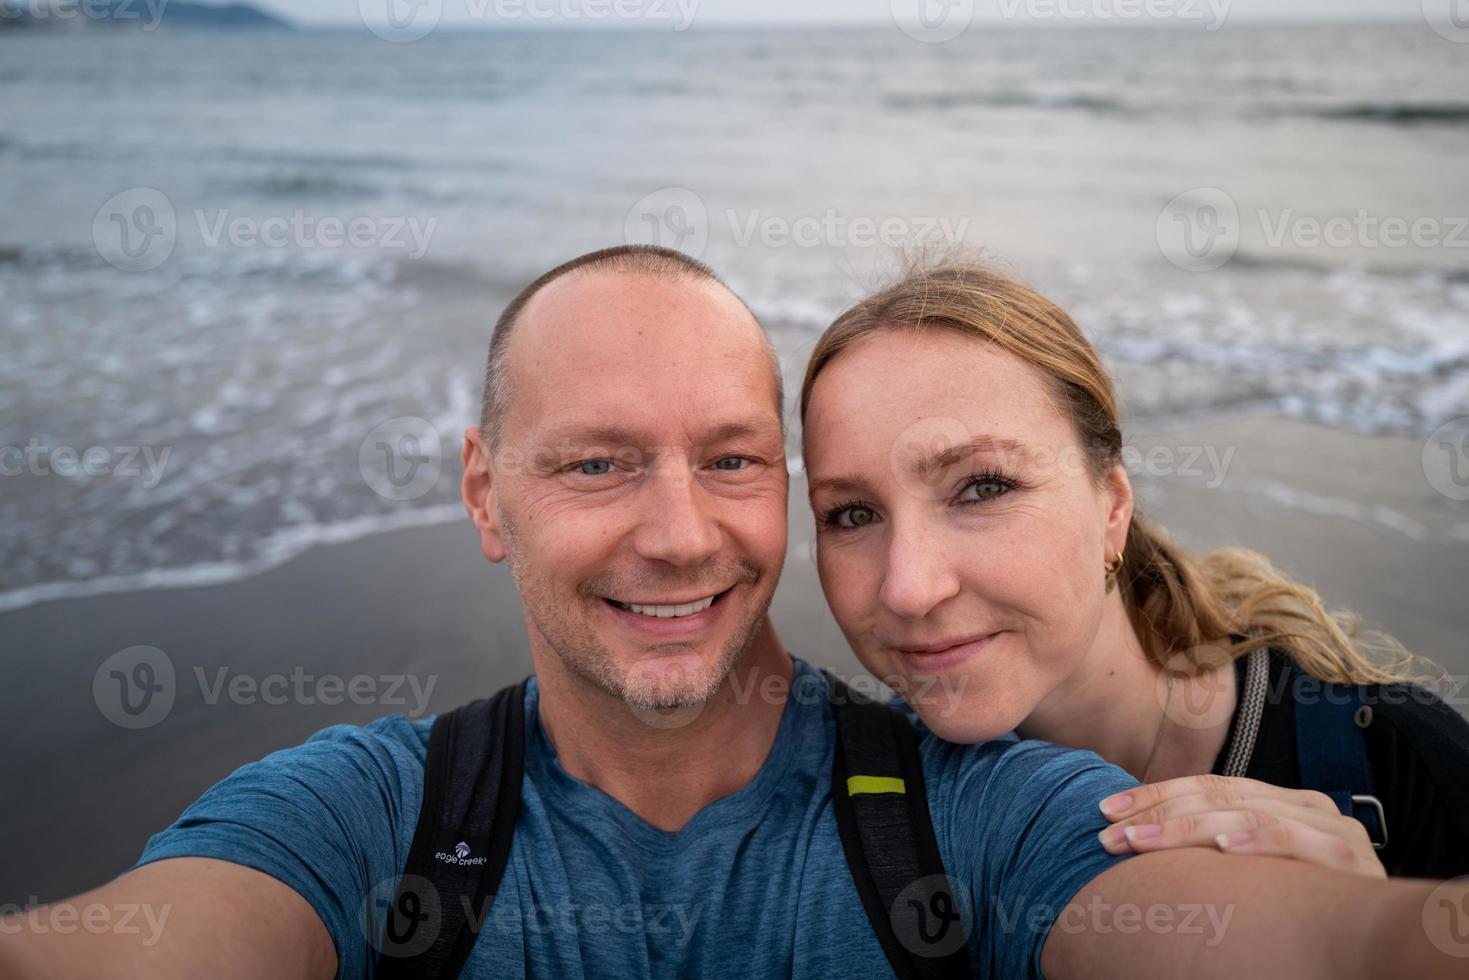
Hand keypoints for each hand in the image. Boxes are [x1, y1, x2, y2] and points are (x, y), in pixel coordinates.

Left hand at [1096, 774, 1385, 877]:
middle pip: (1218, 796)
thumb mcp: (1257, 866)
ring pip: (1245, 813)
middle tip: (1109, 832)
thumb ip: (1219, 843)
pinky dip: (1257, 840)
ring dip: (1185, 828)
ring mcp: (1329, 827)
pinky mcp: (1349, 858)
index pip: (1206, 786)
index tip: (1106, 811)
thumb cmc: (1305, 903)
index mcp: (1281, 799)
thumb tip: (1139, 836)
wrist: (1376, 933)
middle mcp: (1305, 804)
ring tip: (1140, 842)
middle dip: (1157, 813)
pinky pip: (1295, 841)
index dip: (1154, 795)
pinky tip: (1222, 847)